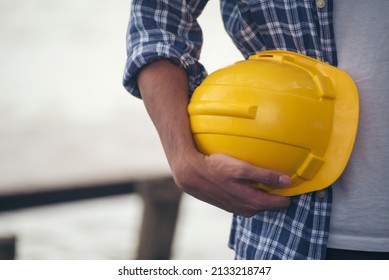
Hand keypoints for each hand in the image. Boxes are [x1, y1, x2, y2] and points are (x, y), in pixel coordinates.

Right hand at [171, 152, 290, 216]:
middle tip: (281, 181)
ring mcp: (237, 208)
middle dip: (277, 195)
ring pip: (258, 204)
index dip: (288, 194)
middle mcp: (246, 209)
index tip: (293, 184)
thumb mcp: (242, 169)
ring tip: (266, 181)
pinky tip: (248, 183)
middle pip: (269, 205)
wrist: (191, 174)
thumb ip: (265, 175)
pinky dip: (252, 194)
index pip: (280, 203)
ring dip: (263, 195)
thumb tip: (287, 181)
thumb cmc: (215, 168)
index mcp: (253, 202)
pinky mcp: (229, 204)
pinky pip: (247, 202)